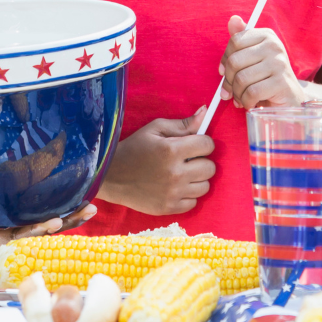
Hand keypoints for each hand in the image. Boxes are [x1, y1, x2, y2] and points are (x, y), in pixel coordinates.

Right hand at [97, 113, 215, 214]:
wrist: (110, 176)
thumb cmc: (134, 148)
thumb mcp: (155, 129)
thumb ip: (183, 124)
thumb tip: (205, 112)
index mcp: (172, 150)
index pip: (208, 145)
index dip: (203, 143)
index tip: (194, 144)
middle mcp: (175, 173)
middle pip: (210, 168)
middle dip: (202, 161)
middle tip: (188, 160)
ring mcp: (172, 194)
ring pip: (205, 187)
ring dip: (197, 179)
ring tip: (183, 174)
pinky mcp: (168, 208)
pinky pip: (194, 203)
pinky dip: (188, 195)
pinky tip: (176, 187)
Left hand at [219, 15, 305, 108]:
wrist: (290, 99)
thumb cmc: (266, 77)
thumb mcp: (252, 56)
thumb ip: (241, 39)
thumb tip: (233, 19)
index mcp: (266, 35)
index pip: (235, 42)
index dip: (225, 60)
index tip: (225, 72)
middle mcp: (274, 45)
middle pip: (235, 61)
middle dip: (229, 81)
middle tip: (231, 91)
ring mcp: (279, 63)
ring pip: (241, 79)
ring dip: (238, 94)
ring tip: (242, 98)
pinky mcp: (281, 82)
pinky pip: (251, 92)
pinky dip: (247, 102)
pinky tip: (251, 103)